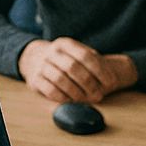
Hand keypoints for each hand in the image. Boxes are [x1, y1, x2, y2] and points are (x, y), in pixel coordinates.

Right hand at [18, 37, 137, 103]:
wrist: (34, 59)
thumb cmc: (65, 60)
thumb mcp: (77, 54)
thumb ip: (93, 63)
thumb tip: (111, 82)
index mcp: (66, 43)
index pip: (85, 55)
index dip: (100, 70)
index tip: (110, 83)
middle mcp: (52, 52)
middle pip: (73, 67)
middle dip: (89, 83)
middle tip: (99, 94)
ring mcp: (41, 65)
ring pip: (60, 79)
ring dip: (77, 92)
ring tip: (87, 99)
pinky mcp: (34, 80)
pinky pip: (50, 90)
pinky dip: (63, 98)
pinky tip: (72, 101)